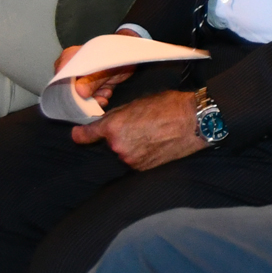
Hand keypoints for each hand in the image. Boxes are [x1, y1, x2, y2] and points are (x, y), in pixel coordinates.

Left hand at [69, 89, 205, 169]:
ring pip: (123, 152)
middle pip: (110, 143)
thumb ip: (117, 115)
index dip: (80, 134)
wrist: (193, 122)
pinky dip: (141, 153)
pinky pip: (136, 160)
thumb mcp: (137, 103)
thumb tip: (105, 123)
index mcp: (113, 127)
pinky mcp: (143, 169)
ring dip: (131, 145)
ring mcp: (131, 160)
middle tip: (138, 125)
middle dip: (119, 136)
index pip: (86, 135)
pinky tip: (155, 143)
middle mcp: (118, 147)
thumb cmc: (168, 106)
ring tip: (151, 134)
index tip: (78, 134)